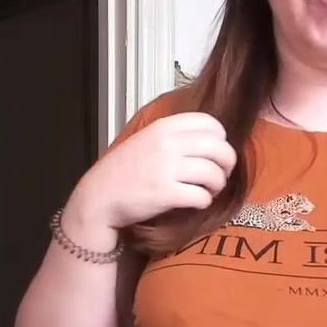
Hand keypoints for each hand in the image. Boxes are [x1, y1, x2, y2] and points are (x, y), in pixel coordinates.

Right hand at [70, 111, 235, 231]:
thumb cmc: (124, 171)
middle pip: (220, 148)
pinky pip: (202, 196)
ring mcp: (167, 168)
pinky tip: (196, 202)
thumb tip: (211, 140)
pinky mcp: (166, 194)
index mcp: (164, 126)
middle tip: (220, 175)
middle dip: (227, 164)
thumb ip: (175, 135)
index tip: (215, 153)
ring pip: (215, 174)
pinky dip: (204, 202)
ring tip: (208, 190)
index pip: (212, 124)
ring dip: (217, 185)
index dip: (221, 140)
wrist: (100, 197)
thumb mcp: (147, 140)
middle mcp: (167, 143)